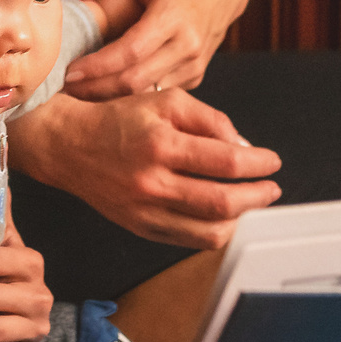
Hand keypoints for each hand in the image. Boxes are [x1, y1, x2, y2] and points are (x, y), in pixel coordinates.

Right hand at [8, 90, 280, 248]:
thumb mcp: (165, 100)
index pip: (226, 162)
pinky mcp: (140, 228)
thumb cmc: (118, 118)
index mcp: (161, 145)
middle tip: (271, 189)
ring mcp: (145, 211)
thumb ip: (209, 120)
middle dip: (257, 197)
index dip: (259, 165)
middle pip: (222, 202)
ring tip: (249, 203)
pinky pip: (188, 241)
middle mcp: (152, 182)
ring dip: (240, 219)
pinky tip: (222, 217)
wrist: (68, 144)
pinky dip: (213, 232)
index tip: (272, 162)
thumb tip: (244, 148)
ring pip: (209, 231)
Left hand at [61, 0, 251, 97]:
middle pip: (136, 79)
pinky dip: (132, 96)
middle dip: (97, 89)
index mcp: (173, 16)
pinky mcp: (195, 77)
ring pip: (146, 93)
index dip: (98, 66)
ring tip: (79, 93)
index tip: (70, 71)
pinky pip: (159, 94)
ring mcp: (194, 65)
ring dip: (111, 97)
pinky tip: (106, 91)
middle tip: (65, 88)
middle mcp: (187, 46)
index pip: (131, 51)